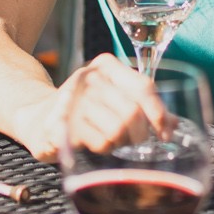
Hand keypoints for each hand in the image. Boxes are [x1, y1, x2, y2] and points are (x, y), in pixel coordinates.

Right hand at [23, 54, 164, 161]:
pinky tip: (93, 142)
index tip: (165, 133)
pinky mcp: (61, 123)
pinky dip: (103, 148)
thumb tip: (175, 124)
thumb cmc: (84, 108)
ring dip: (120, 142)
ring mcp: (73, 99)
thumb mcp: (113, 97)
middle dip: (139, 134)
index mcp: (106, 66)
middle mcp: (89, 77)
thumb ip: (144, 106)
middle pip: (132, 112)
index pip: (144, 86)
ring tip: (110, 140)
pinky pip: (99, 142)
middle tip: (133, 141)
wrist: (38, 117)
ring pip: (117, 129)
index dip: (159, 112)